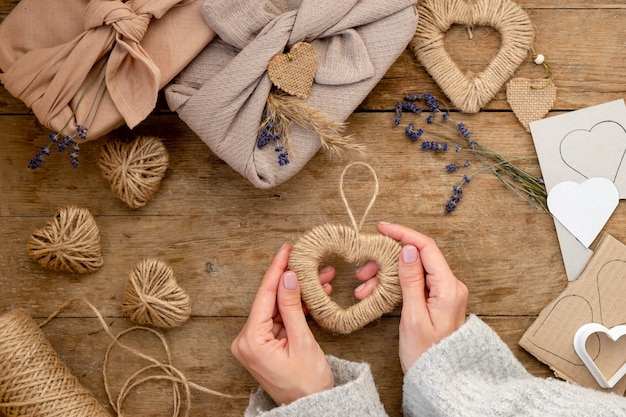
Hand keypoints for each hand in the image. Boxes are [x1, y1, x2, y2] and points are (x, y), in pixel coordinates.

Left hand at [231, 244, 333, 404]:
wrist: (311, 408)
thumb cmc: (307, 384)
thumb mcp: (302, 341)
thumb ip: (292, 307)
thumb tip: (288, 276)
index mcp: (250, 341)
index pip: (264, 295)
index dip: (276, 269)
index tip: (286, 249)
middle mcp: (246, 340)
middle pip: (270, 299)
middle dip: (292, 279)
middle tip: (310, 260)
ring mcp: (254, 342)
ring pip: (277, 307)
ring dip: (298, 293)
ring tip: (322, 277)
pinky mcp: (264, 344)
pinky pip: (280, 318)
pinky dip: (295, 307)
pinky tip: (313, 295)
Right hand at [377, 222, 467, 372]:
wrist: (440, 380)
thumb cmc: (426, 355)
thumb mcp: (413, 317)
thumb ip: (411, 281)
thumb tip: (407, 249)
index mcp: (448, 288)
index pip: (426, 248)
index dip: (402, 234)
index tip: (381, 228)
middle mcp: (450, 286)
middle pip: (416, 257)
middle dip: (386, 259)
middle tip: (363, 269)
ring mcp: (443, 293)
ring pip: (411, 270)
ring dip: (385, 274)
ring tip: (363, 286)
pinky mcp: (435, 300)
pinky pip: (412, 283)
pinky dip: (392, 284)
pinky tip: (373, 292)